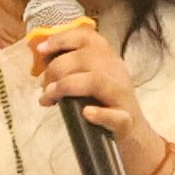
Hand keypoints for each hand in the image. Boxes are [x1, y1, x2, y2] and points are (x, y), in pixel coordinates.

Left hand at [23, 0, 145, 174]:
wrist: (133, 136)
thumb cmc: (105, 106)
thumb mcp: (91, 82)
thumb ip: (73, 70)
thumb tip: (43, 64)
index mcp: (108, 60)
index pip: (87, 37)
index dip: (62, 39)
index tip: (41, 50)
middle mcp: (117, 72)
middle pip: (86, 58)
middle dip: (56, 69)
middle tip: (43, 86)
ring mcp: (122, 96)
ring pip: (96, 81)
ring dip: (66, 86)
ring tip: (49, 98)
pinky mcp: (125, 121)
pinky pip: (114, 115)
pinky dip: (99, 114)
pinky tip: (85, 114)